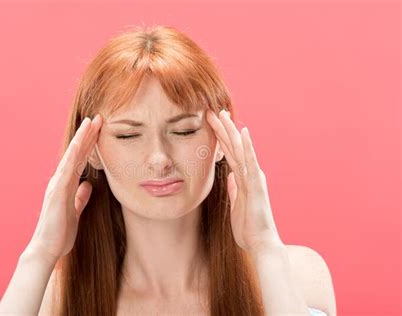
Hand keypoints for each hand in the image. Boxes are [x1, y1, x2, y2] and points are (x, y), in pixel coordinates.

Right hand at [26, 114, 102, 264]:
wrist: (46, 249)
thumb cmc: (60, 233)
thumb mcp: (76, 211)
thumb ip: (81, 198)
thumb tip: (88, 185)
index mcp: (67, 185)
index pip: (81, 160)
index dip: (90, 144)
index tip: (100, 130)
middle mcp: (61, 181)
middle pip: (77, 153)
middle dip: (88, 135)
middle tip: (99, 118)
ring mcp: (57, 185)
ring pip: (71, 156)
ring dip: (81, 138)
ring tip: (91, 122)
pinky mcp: (57, 192)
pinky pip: (66, 169)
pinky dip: (72, 155)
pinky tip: (80, 143)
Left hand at [206, 109, 282, 252]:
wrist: (261, 244)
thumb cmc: (249, 228)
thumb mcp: (237, 205)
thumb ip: (235, 189)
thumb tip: (231, 177)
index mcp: (243, 179)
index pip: (229, 154)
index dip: (220, 138)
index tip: (212, 123)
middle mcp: (249, 175)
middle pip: (233, 147)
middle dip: (223, 128)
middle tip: (212, 111)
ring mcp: (254, 178)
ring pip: (240, 150)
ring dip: (231, 131)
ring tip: (223, 114)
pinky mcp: (257, 185)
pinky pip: (250, 162)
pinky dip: (247, 147)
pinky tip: (243, 132)